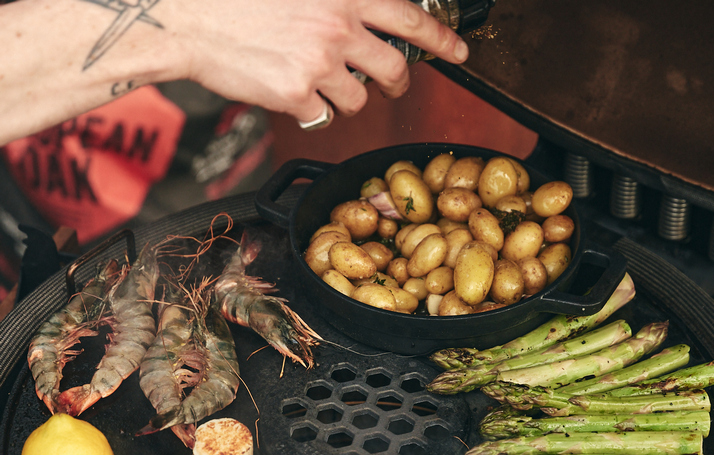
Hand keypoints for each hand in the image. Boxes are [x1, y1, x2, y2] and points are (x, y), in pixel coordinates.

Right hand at [177, 0, 469, 126]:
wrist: (190, 17)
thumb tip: (364, 17)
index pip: (409, 16)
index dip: (441, 38)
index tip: (459, 53)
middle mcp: (337, 26)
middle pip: (394, 68)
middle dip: (397, 82)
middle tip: (388, 85)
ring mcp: (319, 63)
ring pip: (359, 99)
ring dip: (346, 96)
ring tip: (319, 81)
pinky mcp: (298, 94)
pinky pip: (324, 116)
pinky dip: (314, 110)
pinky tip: (293, 91)